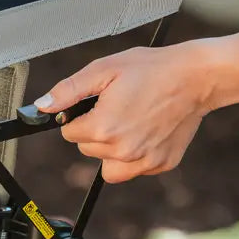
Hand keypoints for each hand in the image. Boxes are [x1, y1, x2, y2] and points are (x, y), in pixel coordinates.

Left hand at [34, 41, 217, 182]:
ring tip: (129, 122)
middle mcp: (122, 151)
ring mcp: (143, 161)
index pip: (69, 133)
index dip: (80, 116)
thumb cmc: (151, 69)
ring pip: (107, 166)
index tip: (98, 104)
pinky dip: (135, 155)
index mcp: (103, 128)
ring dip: (111, 148)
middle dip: (95, 130)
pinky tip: (146, 131)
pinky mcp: (161, 164)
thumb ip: (68, 91)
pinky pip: (134, 169)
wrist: (196, 77)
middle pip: (87, 149)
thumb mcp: (103, 70)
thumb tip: (42, 106)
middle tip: (118, 107)